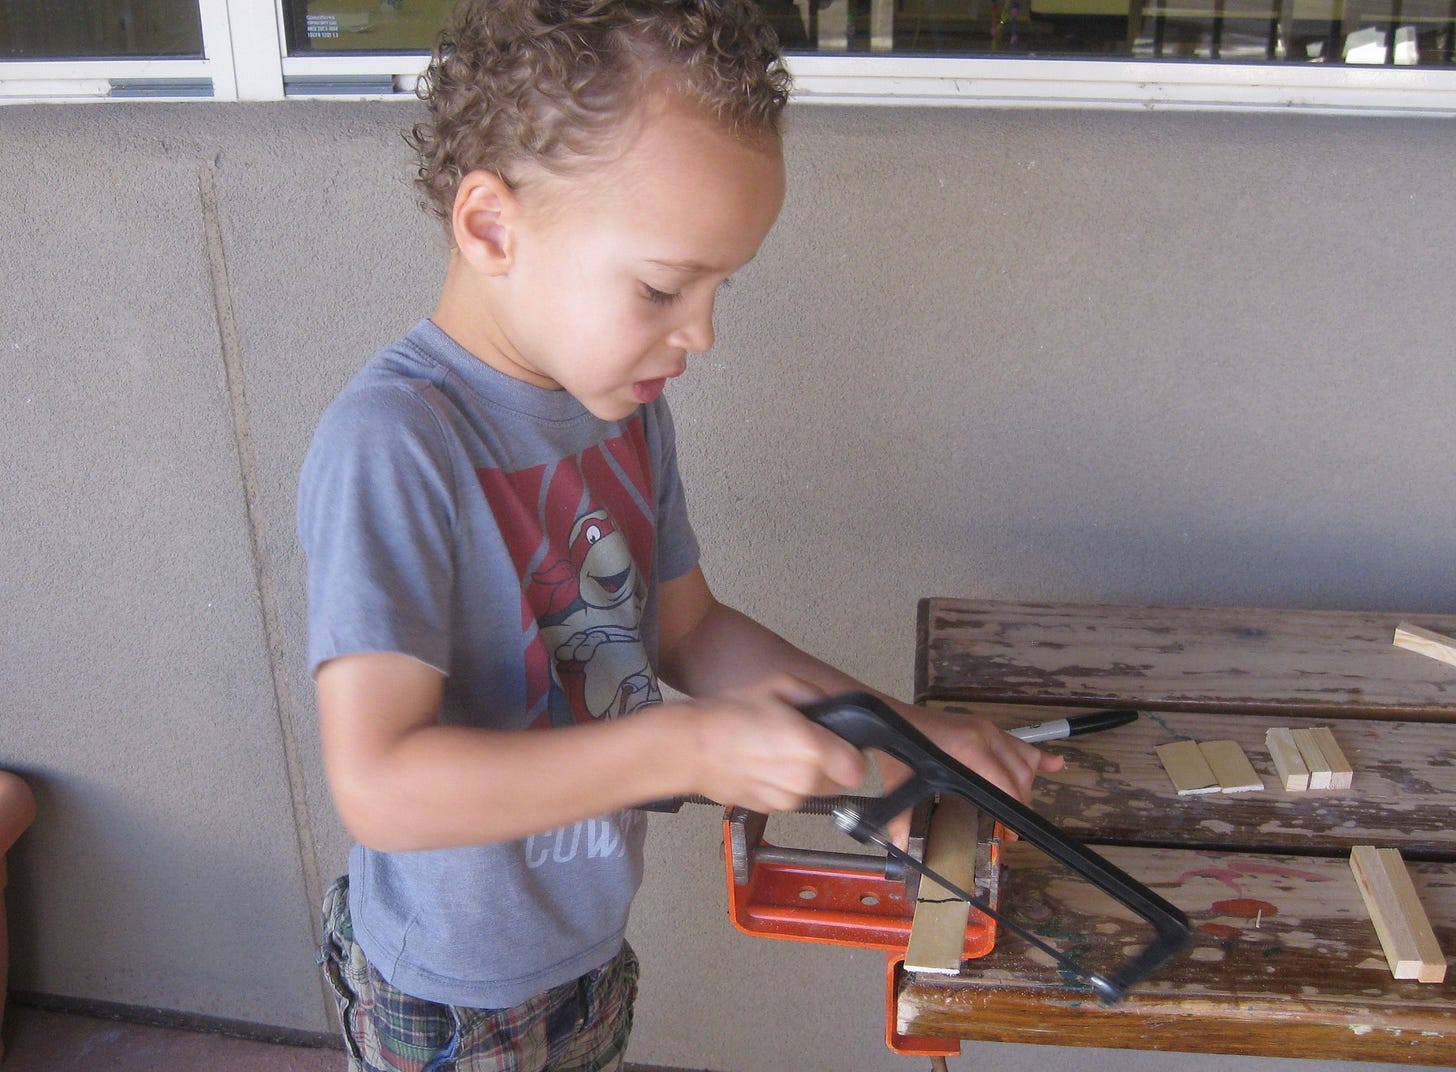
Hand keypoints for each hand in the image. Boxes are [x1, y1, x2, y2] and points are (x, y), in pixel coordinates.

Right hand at [680, 675, 868, 812]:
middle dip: (828, 764)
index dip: (851, 754)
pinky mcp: (769, 809)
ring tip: (776, 752)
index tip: (839, 745)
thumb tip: (830, 707)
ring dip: (805, 776)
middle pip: (838, 782)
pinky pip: (789, 798)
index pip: (858, 768)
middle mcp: (804, 780)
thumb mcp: (777, 684)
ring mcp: (786, 799)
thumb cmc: (728, 715)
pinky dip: (782, 785)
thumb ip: (815, 695)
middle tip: (802, 743)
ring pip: (813, 791)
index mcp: (812, 748)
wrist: (689, 748)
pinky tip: (761, 765)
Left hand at [878, 702, 1064, 845]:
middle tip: (1012, 831)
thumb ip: (902, 816)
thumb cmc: (896, 746)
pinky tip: (1056, 764)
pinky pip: (1018, 742)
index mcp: (968, 747)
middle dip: (1020, 803)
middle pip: (1019, 773)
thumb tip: (902, 845)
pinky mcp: (983, 727)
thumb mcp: (899, 781)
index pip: (1005, 782)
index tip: (1011, 833)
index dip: (1013, 809)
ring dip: (1026, 785)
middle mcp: (984, 735)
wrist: (887, 714)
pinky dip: (1038, 755)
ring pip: (1022, 759)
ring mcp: (986, 729)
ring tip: (1020, 810)